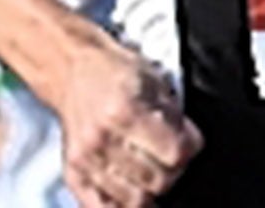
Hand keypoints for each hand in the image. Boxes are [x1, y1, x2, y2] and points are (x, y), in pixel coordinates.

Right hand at [57, 33, 201, 206]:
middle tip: (174, 159)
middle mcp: (103, 140)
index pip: (174, 153)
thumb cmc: (116, 72)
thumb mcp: (154, 82)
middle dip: (175, 172)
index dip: (191, 149)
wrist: (74, 70)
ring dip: (153, 191)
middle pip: (157, 181)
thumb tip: (191, 145)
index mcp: (126, 112)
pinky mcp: (73, 174)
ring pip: (133, 200)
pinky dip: (122, 206)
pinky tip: (134, 195)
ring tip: (156, 174)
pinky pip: (100, 207)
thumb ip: (174, 116)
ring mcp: (85, 161)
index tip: (191, 143)